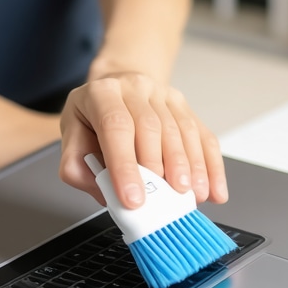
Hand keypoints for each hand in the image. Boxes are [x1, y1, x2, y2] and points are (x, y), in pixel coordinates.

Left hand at [59, 72, 228, 208]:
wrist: (116, 88)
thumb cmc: (93, 120)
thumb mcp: (73, 139)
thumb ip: (79, 168)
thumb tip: (107, 194)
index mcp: (102, 94)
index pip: (115, 127)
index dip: (125, 166)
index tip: (133, 199)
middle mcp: (134, 88)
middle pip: (153, 127)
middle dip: (162, 167)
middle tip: (167, 199)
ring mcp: (162, 94)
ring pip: (181, 130)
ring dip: (191, 168)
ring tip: (192, 196)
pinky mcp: (183, 105)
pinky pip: (202, 135)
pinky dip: (211, 166)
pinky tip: (214, 189)